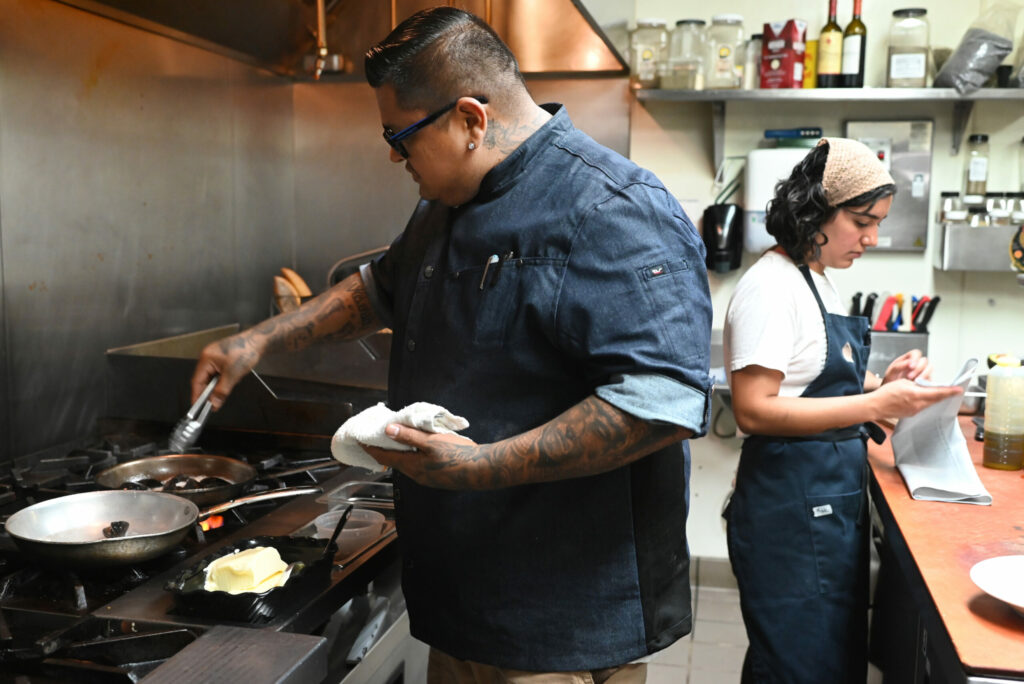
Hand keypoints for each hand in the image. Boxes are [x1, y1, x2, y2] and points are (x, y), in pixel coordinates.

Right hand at [190, 332, 263, 409]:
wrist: (258, 341)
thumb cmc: (246, 350)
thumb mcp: (233, 375)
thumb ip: (221, 391)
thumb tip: (214, 402)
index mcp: (206, 358)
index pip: (196, 381)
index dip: (197, 395)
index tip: (197, 407)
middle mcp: (208, 356)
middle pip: (203, 379)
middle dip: (208, 392)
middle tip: (212, 404)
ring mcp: (215, 357)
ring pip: (212, 377)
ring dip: (217, 386)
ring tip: (224, 391)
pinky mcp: (223, 358)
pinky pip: (218, 373)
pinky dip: (222, 380)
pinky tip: (230, 382)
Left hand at [361, 424, 479, 488]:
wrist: (482, 469)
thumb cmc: (458, 454)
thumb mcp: (432, 441)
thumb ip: (409, 436)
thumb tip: (388, 431)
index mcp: (412, 466)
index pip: (384, 458)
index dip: (370, 449)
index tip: (360, 441)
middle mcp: (416, 475)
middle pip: (394, 461)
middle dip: (384, 450)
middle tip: (377, 436)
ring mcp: (427, 477)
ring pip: (406, 463)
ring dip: (399, 452)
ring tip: (395, 438)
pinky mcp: (436, 476)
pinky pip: (417, 464)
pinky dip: (411, 454)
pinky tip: (417, 446)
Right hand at [870, 379, 961, 419]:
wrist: (876, 406)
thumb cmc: (885, 393)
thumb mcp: (903, 382)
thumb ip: (916, 384)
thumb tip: (925, 386)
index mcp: (916, 395)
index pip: (938, 393)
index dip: (950, 391)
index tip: (959, 390)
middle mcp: (918, 405)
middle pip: (936, 399)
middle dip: (944, 394)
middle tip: (951, 390)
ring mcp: (915, 411)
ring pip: (930, 403)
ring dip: (934, 397)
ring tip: (935, 391)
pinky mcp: (912, 414)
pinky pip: (923, 406)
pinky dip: (925, 401)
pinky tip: (921, 397)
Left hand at [882, 349, 931, 383]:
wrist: (892, 392)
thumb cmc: (891, 380)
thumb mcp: (891, 373)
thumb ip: (898, 366)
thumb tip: (909, 362)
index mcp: (908, 359)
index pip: (916, 353)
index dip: (915, 358)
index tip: (911, 366)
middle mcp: (917, 364)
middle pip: (924, 361)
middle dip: (918, 369)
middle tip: (909, 377)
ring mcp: (923, 372)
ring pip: (929, 369)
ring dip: (923, 375)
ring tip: (914, 382)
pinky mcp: (927, 380)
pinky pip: (930, 379)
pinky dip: (925, 382)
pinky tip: (918, 386)